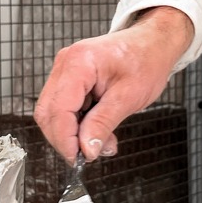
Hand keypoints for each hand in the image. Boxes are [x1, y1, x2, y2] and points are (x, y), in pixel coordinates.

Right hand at [33, 6, 194, 162]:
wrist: (152, 43)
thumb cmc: (146, 60)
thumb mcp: (128, 97)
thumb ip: (103, 123)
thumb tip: (86, 149)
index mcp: (79, 62)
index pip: (58, 109)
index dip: (64, 138)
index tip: (77, 158)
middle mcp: (66, 63)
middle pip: (49, 112)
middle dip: (67, 139)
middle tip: (92, 152)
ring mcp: (65, 70)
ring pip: (54, 113)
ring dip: (73, 134)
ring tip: (102, 141)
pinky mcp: (70, 79)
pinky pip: (64, 108)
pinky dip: (78, 124)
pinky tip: (97, 129)